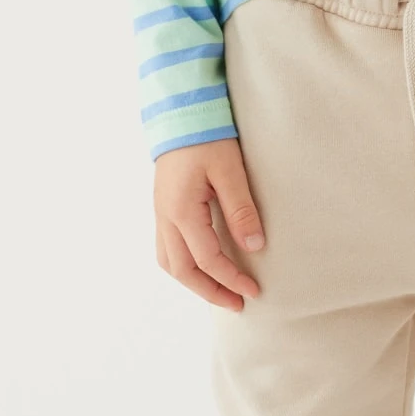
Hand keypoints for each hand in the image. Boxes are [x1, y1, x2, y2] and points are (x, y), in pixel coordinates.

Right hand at [154, 139, 264, 310]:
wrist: (180, 111)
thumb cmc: (207, 136)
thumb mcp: (230, 171)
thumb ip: (241, 210)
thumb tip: (254, 247)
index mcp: (181, 210)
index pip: (208, 259)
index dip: (231, 278)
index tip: (254, 290)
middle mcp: (165, 217)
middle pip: (182, 270)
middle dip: (211, 291)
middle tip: (238, 304)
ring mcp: (160, 213)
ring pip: (169, 263)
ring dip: (194, 282)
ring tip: (220, 292)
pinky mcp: (163, 209)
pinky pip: (167, 249)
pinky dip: (185, 266)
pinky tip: (203, 269)